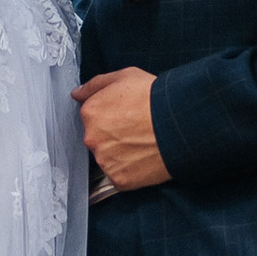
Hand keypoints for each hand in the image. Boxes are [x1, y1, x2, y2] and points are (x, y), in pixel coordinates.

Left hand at [76, 67, 170, 188]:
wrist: (179, 124)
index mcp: (90, 113)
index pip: (91, 116)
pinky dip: (131, 169)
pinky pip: (120, 175)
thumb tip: (77, 93)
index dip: (110, 114)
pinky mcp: (119, 179)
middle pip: (97, 138)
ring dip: (120, 153)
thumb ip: (95, 85)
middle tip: (135, 129)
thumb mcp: (124, 76)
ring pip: (108, 158)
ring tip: (142, 143)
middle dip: (113, 135)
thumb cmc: (154, 99)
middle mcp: (92, 138)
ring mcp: (105, 160)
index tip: (125, 114)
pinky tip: (144, 157)